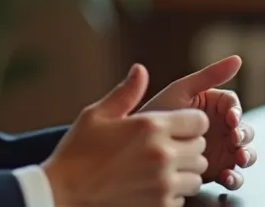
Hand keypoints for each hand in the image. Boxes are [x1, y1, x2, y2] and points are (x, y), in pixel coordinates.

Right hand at [43, 64, 209, 206]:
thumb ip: (126, 92)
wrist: (63, 194)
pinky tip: (152, 187)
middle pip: (201, 148)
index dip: (190, 123)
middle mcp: (162, 154)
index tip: (177, 128)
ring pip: (197, 175)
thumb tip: (140, 70)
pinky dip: (173, 194)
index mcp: (151, 126)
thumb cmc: (77, 153)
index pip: (200, 121)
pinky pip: (184, 197)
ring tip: (161, 170)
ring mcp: (163, 183)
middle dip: (188, 147)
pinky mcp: (161, 206)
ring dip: (184, 172)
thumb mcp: (97, 115)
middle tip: (166, 149)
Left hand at [139, 56, 256, 189]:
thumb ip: (209, 76)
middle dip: (244, 135)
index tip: (231, 119)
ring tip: (238, 159)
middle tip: (235, 140)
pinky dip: (235, 178)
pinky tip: (226, 177)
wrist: (134, 146)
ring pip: (244, 153)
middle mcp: (220, 128)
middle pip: (244, 130)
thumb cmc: (157, 112)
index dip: (237, 112)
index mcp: (214, 106)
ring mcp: (220, 150)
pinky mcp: (216, 172)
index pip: (234, 106)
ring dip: (246, 156)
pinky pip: (232, 176)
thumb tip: (238, 59)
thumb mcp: (182, 90)